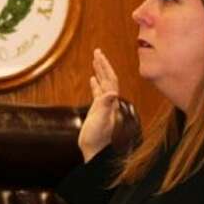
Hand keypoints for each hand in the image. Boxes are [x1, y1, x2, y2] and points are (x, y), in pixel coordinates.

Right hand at [79, 48, 120, 162]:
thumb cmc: (97, 139)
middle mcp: (110, 102)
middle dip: (102, 64)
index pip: (109, 79)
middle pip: (108, 79)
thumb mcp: (100, 121)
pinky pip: (98, 93)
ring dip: (99, 71)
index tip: (98, 54)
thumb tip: (111, 92)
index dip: (104, 66)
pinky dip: (95, 84)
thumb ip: (105, 106)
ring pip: (103, 84)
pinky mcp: (98, 112)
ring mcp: (104, 106)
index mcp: (111, 102)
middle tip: (97, 51)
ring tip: (95, 60)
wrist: (96, 152)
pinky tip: (92, 79)